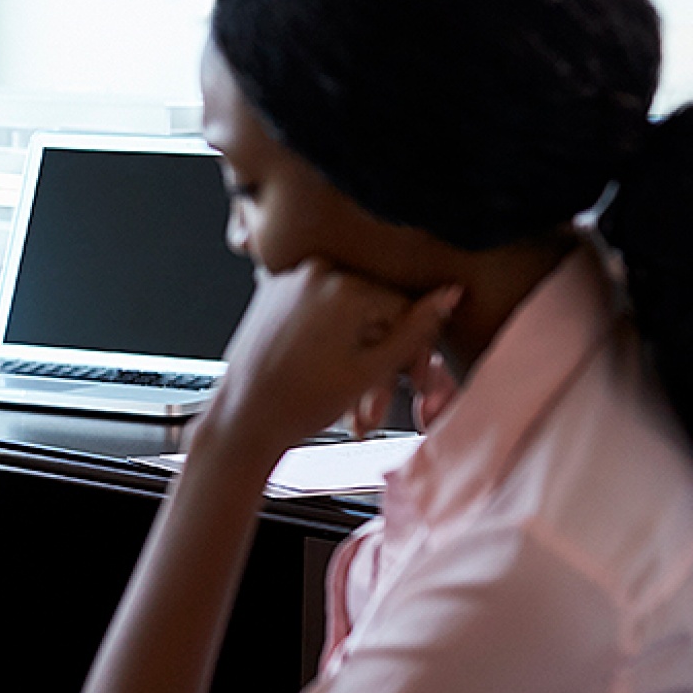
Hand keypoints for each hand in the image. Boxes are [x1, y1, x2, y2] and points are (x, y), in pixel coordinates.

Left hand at [196, 260, 460, 457]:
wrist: (242, 420)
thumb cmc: (298, 403)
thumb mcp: (371, 370)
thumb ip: (415, 330)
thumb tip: (450, 294)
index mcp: (344, 287)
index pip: (402, 307)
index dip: (413, 348)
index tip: (414, 378)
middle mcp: (316, 272)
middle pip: (371, 311)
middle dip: (380, 360)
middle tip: (377, 403)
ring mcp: (290, 281)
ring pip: (344, 314)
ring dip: (354, 357)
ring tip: (351, 406)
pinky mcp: (272, 294)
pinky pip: (316, 310)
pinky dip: (327, 341)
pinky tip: (326, 377)